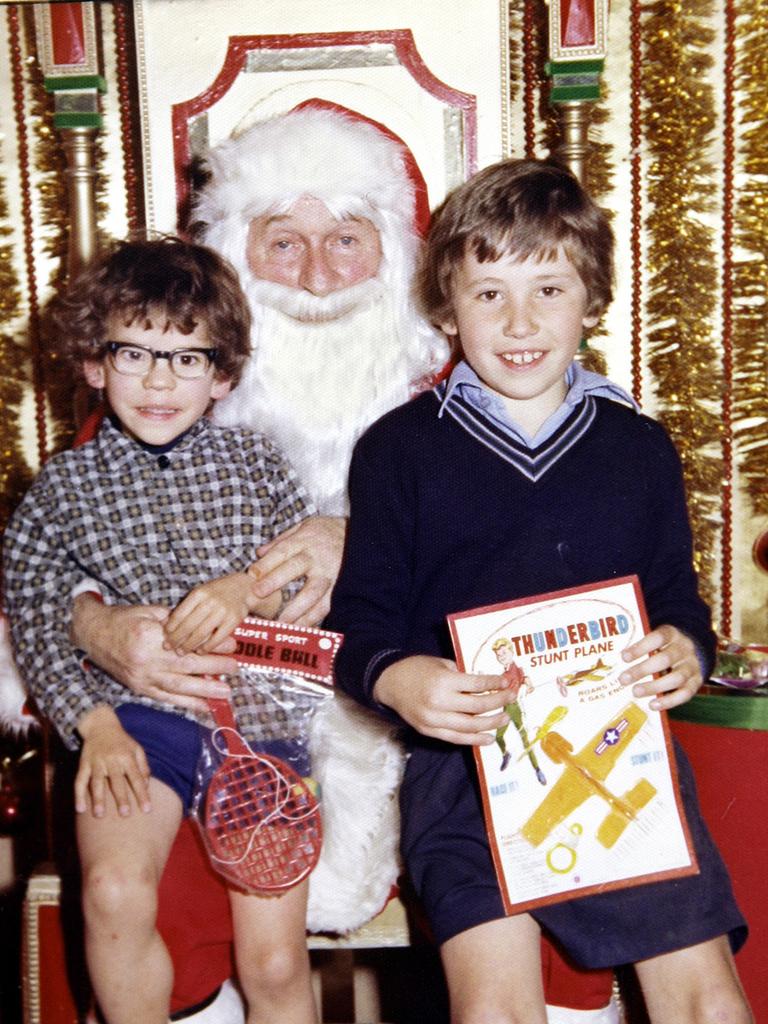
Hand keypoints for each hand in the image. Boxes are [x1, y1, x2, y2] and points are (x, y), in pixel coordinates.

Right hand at [72, 594, 235, 711]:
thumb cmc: (124, 619)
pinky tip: (204, 707)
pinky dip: (186, 704)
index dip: (211, 646)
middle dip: (214, 669)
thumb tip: (206, 629)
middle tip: (236, 669)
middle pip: (186, 666)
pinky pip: (166, 699)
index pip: (187, 643)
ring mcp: (142, 678)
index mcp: (149, 636)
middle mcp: (145, 660)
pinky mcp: (139, 689)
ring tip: (226, 693)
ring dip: (204, 691)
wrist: (93, 634)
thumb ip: (176, 621)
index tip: (231, 645)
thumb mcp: (150, 612)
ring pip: (178, 687)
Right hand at [75, 705, 150, 817]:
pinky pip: (79, 781)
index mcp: (127, 757)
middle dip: (121, 798)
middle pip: (117, 781)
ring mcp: (96, 762)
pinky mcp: (83, 764)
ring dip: (98, 799)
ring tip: (99, 815)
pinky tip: (80, 809)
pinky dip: (78, 795)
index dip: (142, 794)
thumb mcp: (137, 749)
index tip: (147, 809)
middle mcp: (112, 759)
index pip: (137, 778)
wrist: (101, 725)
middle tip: (125, 814)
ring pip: (97, 782)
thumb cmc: (122, 741)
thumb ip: (143, 767)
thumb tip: (147, 786)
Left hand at [164, 573, 271, 654]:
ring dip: (189, 645)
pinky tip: (200, 651)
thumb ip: (186, 607)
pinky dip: (207, 647)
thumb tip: (166, 624)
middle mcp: (210, 601)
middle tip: (169, 648)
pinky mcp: (234, 620)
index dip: (170, 628)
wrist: (244, 588)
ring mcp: (223, 611)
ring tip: (181, 652)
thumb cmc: (217, 592)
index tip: (164, 637)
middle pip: (188, 625)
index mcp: (199, 593)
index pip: (180, 613)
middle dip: (176, 639)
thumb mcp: (201, 593)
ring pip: (201, 633)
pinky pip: (217, 638)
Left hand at [251, 516, 346, 624]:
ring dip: (294, 609)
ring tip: (279, 622)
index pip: (283, 551)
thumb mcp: (305, 527)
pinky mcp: (340, 590)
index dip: (267, 562)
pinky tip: (299, 629)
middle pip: (295, 568)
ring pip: (312, 593)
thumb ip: (282, 540)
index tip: (252, 574)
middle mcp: (317, 558)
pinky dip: (312, 619)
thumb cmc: (327, 532)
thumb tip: (259, 553)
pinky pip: (326, 606)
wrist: (362, 536)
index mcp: (306, 540)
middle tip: (258, 593)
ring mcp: (330, 574)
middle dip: (275, 581)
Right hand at [374, 655, 510, 744]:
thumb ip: (462, 676)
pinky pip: (456, 738)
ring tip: (504, 719)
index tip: (507, 682)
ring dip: (491, 724)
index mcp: (443, 681)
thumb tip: (488, 685)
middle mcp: (439, 702)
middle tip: (511, 699)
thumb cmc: (417, 669)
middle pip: (477, 706)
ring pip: (469, 726)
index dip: (495, 683)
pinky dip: (474, 739)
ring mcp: (434, 719)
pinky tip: (488, 738)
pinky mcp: (429, 731)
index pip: (477, 684)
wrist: (390, 683)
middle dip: (498, 703)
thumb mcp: (441, 664)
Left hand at [619, 624, 702, 710]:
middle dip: (642, 670)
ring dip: (654, 687)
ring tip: (635, 692)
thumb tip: (615, 660)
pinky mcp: (696, 682)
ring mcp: (692, 666)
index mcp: (672, 634)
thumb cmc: (666, 645)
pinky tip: (652, 704)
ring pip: (676, 678)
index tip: (623, 657)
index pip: (658, 638)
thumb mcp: (656, 639)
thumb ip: (641, 646)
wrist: (694, 649)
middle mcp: (684, 650)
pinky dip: (668, 701)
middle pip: (665, 659)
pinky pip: (685, 694)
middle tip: (623, 679)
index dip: (640, 647)